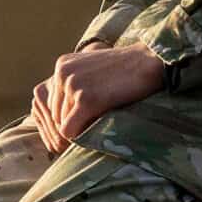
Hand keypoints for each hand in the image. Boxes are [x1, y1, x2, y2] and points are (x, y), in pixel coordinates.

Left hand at [29, 45, 163, 154]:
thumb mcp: (92, 69)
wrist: (148, 63)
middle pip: (55, 114)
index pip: (53, 102)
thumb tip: (63, 113)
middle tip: (93, 125)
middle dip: (72, 123)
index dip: (69, 114)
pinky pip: (69, 131)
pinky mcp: (85, 101)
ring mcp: (73, 86)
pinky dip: (79, 138)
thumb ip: (75, 82)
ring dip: (79, 129)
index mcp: (62, 65)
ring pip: (61, 124)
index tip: (88, 119)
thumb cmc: (125, 69)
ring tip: (99, 124)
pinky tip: (96, 132)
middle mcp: (62, 73)